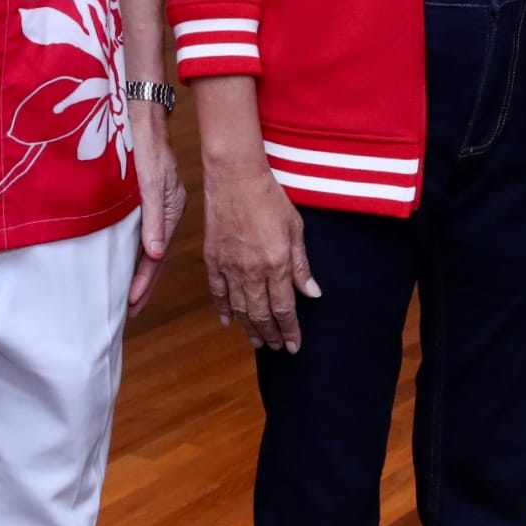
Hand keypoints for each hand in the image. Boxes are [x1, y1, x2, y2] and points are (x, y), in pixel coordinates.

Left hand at [125, 102, 185, 316]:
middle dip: (144, 285)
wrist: (145, 119)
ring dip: (141, 272)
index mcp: (171, 213)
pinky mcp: (150, 200)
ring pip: (151, 248)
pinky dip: (139, 253)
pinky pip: (146, 234)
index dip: (144, 283)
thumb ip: (154, 220)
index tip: (133, 304)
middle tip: (132, 310)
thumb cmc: (149, 148)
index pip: (156, 258)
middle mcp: (167, 214)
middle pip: (155, 258)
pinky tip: (132, 260)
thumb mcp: (152, 184)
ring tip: (131, 295)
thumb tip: (155, 255)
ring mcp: (159, 208)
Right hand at [202, 159, 318, 351]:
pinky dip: (222, 309)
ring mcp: (230, 266)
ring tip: (257, 342)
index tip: (294, 345)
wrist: (235, 177)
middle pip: (261, 314)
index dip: (289, 330)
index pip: (285, 308)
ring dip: (249, 328)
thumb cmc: (269, 197)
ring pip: (239, 308)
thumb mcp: (295, 228)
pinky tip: (227, 321)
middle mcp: (252, 271)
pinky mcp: (213, 258)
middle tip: (276, 348)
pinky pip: (217, 292)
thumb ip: (301, 265)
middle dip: (270, 335)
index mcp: (276, 263)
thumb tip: (312, 293)